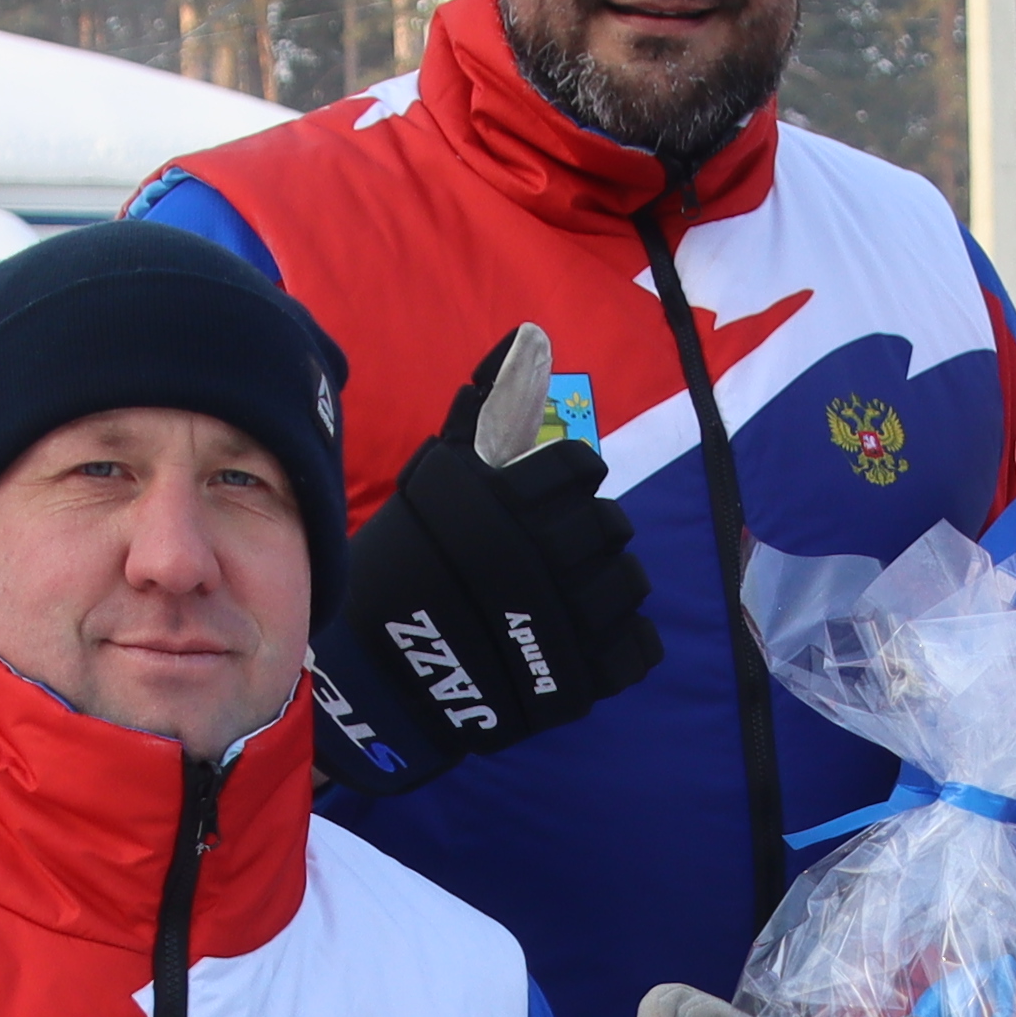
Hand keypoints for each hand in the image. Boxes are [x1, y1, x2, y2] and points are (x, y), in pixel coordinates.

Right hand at [302, 332, 661, 792]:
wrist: (380, 672)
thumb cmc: (405, 564)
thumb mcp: (437, 479)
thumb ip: (486, 409)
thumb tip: (528, 336)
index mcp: (507, 505)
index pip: (579, 468)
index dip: (571, 475)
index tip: (554, 489)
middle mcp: (540, 560)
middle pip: (608, 525)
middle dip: (590, 528)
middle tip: (561, 542)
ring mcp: (563, 624)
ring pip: (627, 583)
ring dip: (610, 580)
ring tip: (575, 587)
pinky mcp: (577, 680)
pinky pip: (635, 648)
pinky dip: (625, 639)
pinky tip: (595, 632)